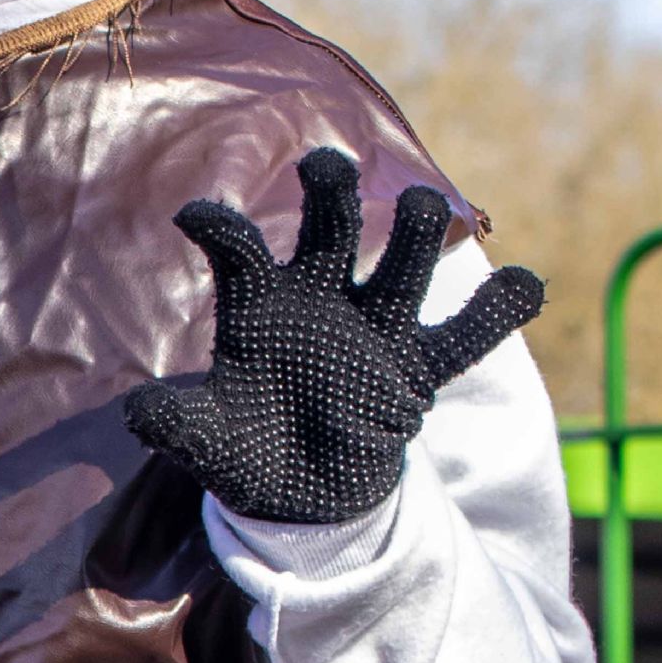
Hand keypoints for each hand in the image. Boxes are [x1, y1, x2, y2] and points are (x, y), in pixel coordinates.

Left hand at [123, 147, 544, 529]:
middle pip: (335, 222)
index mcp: (263, 303)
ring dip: (417, 227)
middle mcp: (325, 297)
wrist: (303, 491)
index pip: (241, 247)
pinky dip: (500, 310)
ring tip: (419, 210)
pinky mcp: (418, 369)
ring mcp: (377, 328)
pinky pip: (468, 336)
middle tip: (323, 171)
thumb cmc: (248, 445)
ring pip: (406, 259)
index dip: (220, 226)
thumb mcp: (206, 440)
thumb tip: (136, 412)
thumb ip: (175, 423)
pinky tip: (525, 284)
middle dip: (332, 189)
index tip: (194, 217)